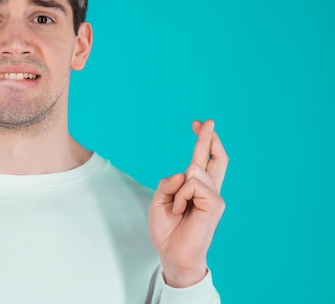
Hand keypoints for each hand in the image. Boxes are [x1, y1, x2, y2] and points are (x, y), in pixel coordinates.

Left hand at [148, 119, 227, 287]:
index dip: (202, 140)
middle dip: (209, 137)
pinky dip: (182, 197)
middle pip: (215, 157)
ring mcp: (214, 196)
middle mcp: (209, 190)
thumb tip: (185, 172)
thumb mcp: (159, 201)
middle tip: (206, 120)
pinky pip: (193, 184)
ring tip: (178, 209)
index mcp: (196, 188)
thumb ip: (169, 183)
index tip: (197, 123)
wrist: (173, 254)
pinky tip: (183, 211)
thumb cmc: (167, 230)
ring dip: (178, 189)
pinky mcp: (216, 204)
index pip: (202, 159)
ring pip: (194, 170)